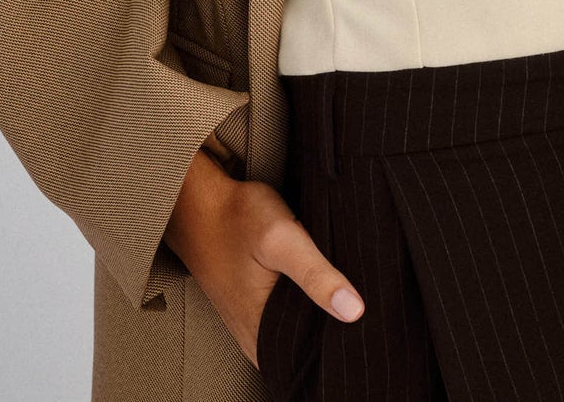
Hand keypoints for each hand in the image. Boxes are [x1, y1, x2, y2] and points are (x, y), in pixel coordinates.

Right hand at [164, 141, 365, 367]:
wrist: (197, 200)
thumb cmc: (238, 217)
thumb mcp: (282, 239)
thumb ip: (317, 276)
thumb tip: (355, 311)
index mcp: (261, 336)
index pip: (312, 362)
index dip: (341, 348)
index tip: (367, 329)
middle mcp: (255, 339)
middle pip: (306, 350)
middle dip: (333, 333)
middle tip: (360, 306)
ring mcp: (251, 324)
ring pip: (298, 335)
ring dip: (319, 319)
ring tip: (345, 295)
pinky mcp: (252, 307)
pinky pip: (286, 321)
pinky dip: (305, 308)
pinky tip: (320, 289)